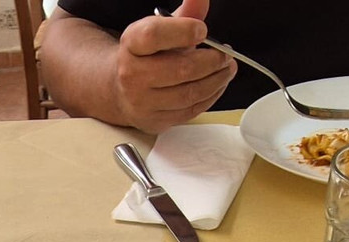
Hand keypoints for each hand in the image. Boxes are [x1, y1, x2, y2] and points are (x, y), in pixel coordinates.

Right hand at [113, 2, 235, 131]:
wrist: (121, 89)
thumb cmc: (146, 56)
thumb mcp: (161, 29)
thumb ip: (185, 14)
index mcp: (131, 44)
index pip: (154, 36)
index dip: (183, 31)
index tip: (202, 30)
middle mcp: (131, 74)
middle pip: (180, 69)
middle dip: (212, 60)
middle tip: (226, 54)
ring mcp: (142, 102)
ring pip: (189, 93)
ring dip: (216, 80)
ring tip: (227, 68)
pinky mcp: (154, 120)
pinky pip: (190, 110)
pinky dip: (211, 96)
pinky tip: (216, 84)